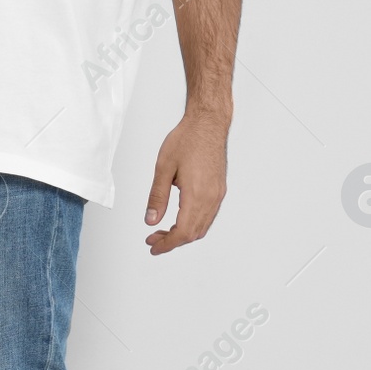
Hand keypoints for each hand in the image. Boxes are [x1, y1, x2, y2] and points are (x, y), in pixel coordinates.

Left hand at [144, 109, 230, 254]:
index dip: (167, 244)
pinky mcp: (219, 189)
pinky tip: (178, 220)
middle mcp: (211, 197)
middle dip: (172, 241)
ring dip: (183, 234)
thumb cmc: (186, 140)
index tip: (153, 247)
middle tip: (153, 239)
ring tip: (163, 231)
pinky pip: (208, 216)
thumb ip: (157, 197)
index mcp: (197, 194)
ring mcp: (217, 194)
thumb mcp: (163, 168)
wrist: (208, 123)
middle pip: (193, 233)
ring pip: (202, 227)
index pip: (183, 231)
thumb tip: (151, 221)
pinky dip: (193, 224)